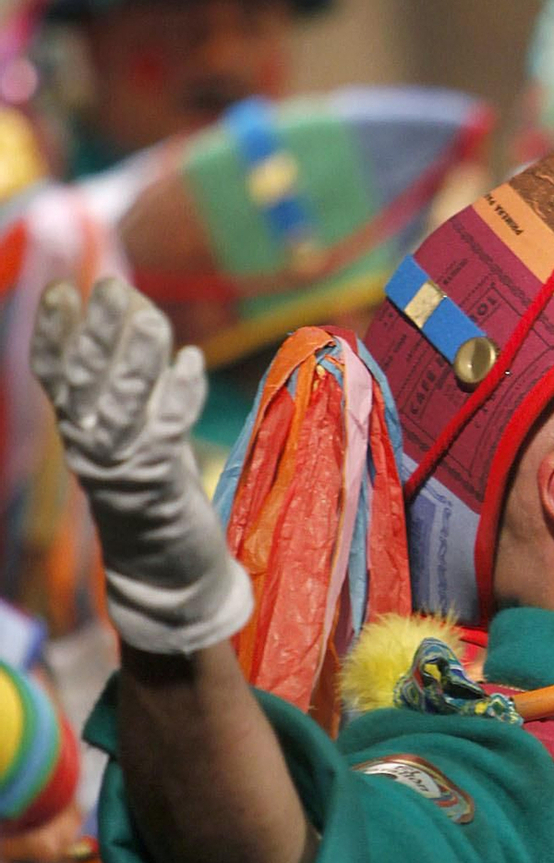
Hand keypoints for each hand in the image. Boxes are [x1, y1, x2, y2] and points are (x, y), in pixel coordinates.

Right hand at [31, 277, 252, 656]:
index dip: (54, 334)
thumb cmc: (154, 494)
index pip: (55, 375)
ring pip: (123, 404)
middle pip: (88, 381)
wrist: (166, 573)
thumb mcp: (136, 436)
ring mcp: (122, 467)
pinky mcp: (158, 486)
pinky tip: (191, 361)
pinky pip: (166, 433)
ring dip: (138, 359)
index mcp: (79, 429)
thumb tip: (138, 317)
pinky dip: (179, 395)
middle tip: (114, 288)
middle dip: (100, 332)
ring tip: (151, 317)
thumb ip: (132, 385)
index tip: (62, 292)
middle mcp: (91, 445)